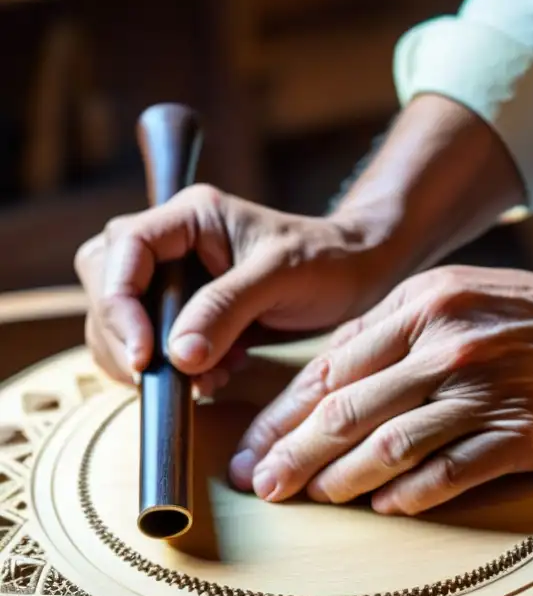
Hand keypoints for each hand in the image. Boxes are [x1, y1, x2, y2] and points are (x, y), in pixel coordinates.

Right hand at [74, 184, 398, 394]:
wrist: (360, 277)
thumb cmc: (328, 261)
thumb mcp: (279, 278)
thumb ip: (226, 309)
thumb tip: (177, 356)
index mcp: (189, 217)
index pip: (122, 250)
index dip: (120, 304)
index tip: (145, 354)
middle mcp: (173, 244)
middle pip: (109, 287)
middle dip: (127, 337)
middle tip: (163, 376)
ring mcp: (178, 280)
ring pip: (126, 322)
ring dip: (154, 360)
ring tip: (206, 378)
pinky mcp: (191, 314)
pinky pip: (159, 345)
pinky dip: (177, 370)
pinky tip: (216, 377)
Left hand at [229, 265, 532, 514]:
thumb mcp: (459, 296)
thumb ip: (394, 333)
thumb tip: (327, 385)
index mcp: (423, 304)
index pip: (333, 365)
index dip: (284, 412)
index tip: (251, 446)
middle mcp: (447, 343)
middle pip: (349, 408)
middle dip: (294, 453)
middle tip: (260, 486)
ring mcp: (486, 387)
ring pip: (391, 442)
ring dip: (342, 478)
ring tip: (314, 500)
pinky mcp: (523, 429)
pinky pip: (452, 469)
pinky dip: (411, 493)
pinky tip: (385, 508)